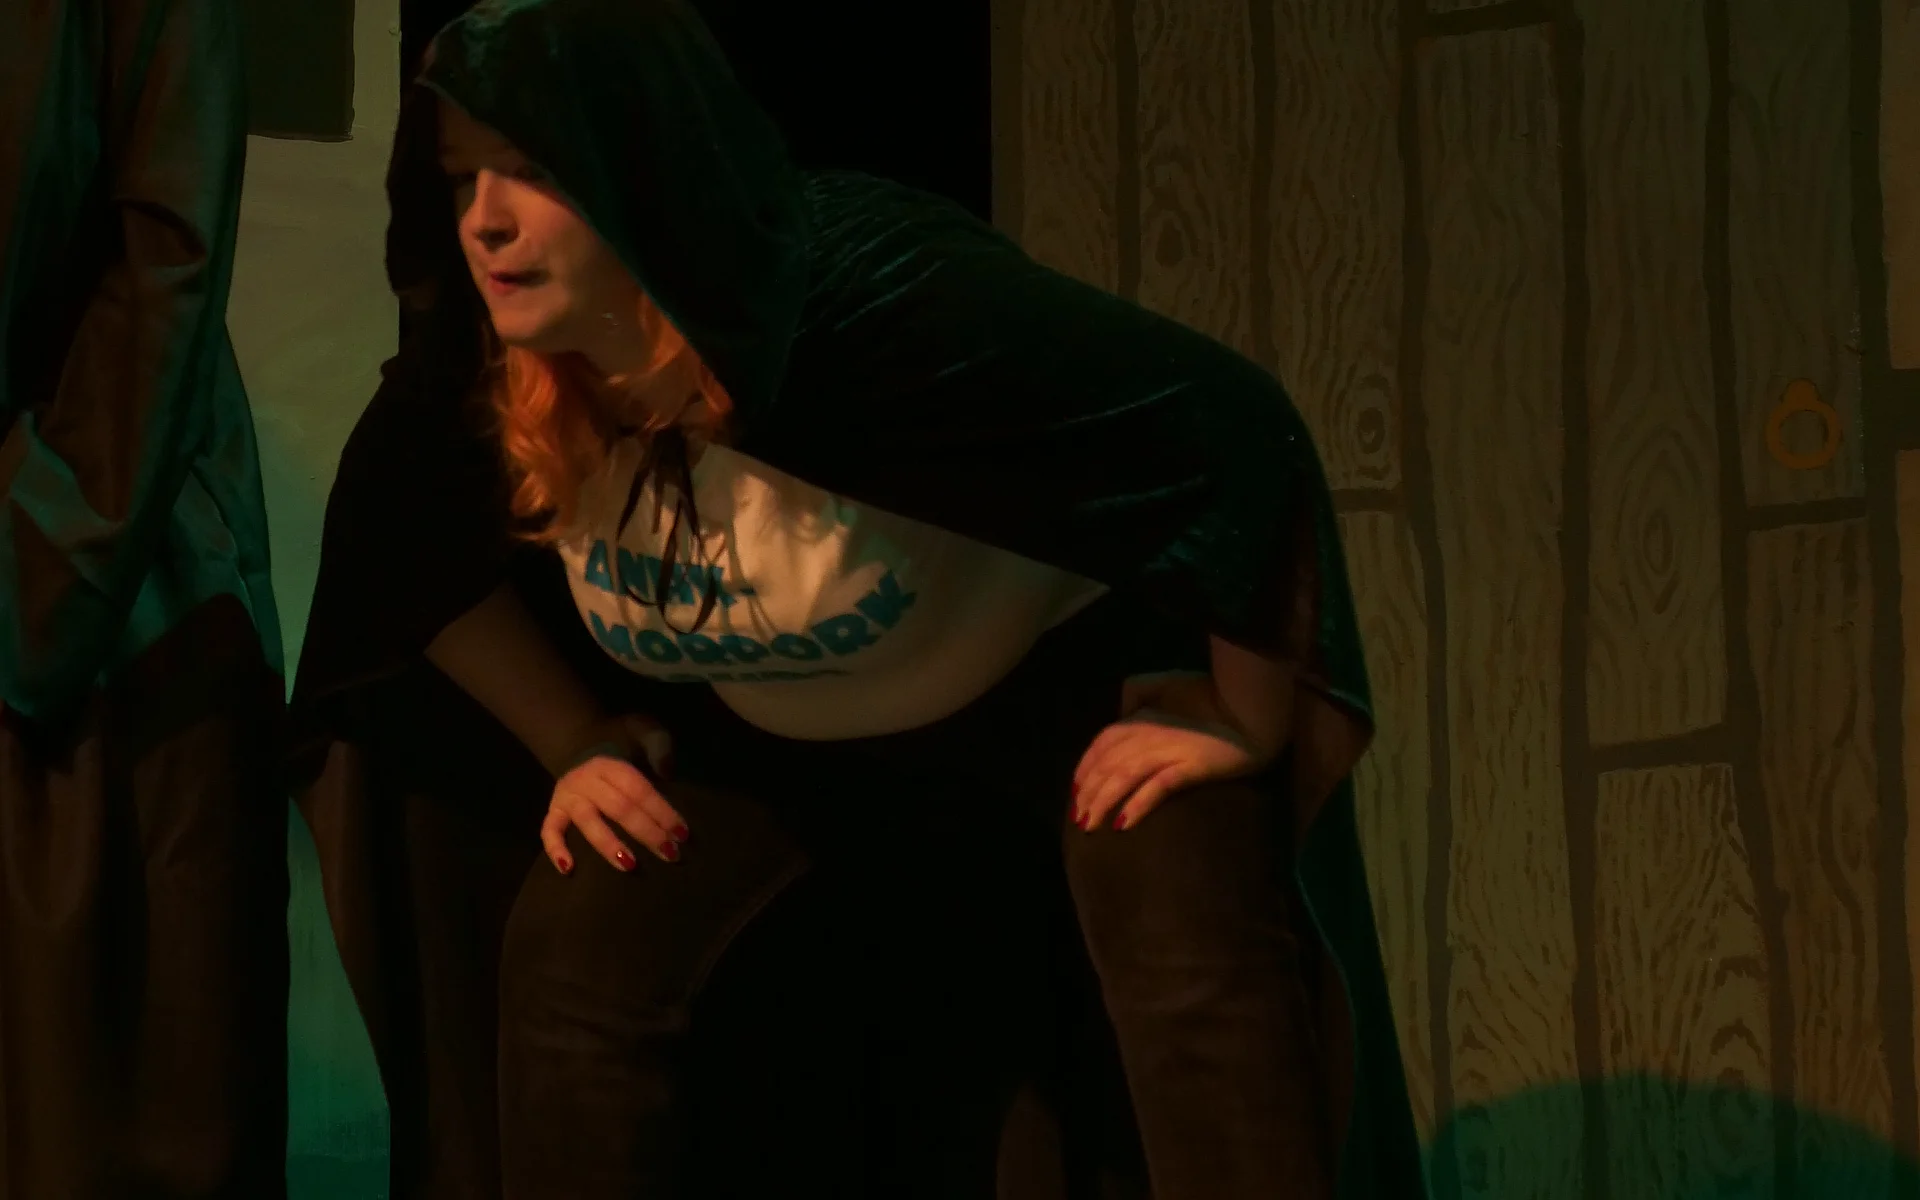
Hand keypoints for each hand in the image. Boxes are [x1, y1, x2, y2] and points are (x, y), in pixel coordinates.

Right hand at [542, 713, 686, 873]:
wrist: (580, 738)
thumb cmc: (620, 739)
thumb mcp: (642, 730)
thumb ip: (658, 745)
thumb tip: (667, 773)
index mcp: (610, 762)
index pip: (639, 790)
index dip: (661, 811)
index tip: (682, 834)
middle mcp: (587, 780)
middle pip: (618, 809)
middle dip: (646, 833)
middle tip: (670, 854)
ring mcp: (568, 796)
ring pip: (588, 823)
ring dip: (609, 846)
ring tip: (630, 866)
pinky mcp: (553, 809)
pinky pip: (549, 830)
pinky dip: (555, 849)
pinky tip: (568, 869)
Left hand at [1070, 672, 1276, 832]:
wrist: (1249, 709)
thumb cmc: (1209, 696)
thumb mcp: (1167, 684)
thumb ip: (1140, 693)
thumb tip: (1122, 713)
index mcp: (1139, 715)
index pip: (1101, 743)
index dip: (1085, 767)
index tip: (1076, 791)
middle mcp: (1146, 732)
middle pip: (1106, 764)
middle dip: (1088, 792)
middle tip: (1079, 819)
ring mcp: (1167, 750)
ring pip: (1124, 777)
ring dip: (1103, 802)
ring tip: (1091, 825)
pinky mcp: (1190, 767)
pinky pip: (1157, 787)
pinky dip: (1137, 804)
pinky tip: (1123, 824)